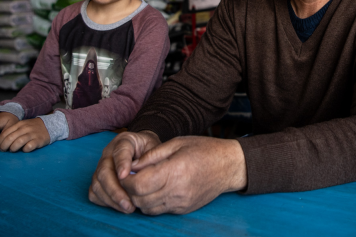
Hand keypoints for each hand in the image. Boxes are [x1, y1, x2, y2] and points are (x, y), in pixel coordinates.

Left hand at [0, 118, 50, 152]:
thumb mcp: (22, 126)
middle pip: (10, 138)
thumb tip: (2, 142)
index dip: (0, 142)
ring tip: (13, 150)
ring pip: (18, 142)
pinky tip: (24, 150)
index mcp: (19, 124)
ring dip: (13, 148)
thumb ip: (13, 131)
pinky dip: (25, 150)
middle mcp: (25, 128)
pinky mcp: (39, 140)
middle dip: (4, 146)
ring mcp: (32, 134)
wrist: (49, 125)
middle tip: (3, 150)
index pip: (5, 133)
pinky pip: (29, 146)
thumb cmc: (32, 128)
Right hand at [89, 131, 161, 213]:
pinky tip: (119, 206)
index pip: (120, 151)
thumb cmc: (150, 149)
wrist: (142, 148)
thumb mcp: (155, 148)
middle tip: (129, 204)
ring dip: (110, 199)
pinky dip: (104, 201)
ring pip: (97, 183)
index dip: (121, 163)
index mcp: (124, 141)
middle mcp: (109, 152)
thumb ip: (150, 158)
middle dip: (115, 190)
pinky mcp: (99, 178)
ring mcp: (101, 165)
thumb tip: (142, 173)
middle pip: (104, 171)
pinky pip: (94, 191)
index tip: (124, 176)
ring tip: (127, 208)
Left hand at [121, 136, 246, 214]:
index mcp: (174, 170)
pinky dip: (151, 203)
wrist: (229, 166)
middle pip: (140, 199)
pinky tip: (155, 190)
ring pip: (148, 208)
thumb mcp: (177, 143)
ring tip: (142, 184)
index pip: (139, 184)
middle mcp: (177, 190)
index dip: (127, 180)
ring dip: (139, 198)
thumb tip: (131, 165)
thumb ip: (152, 155)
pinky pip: (160, 210)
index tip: (126, 172)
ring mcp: (181, 202)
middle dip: (130, 190)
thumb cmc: (204, 150)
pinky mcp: (184, 209)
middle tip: (130, 178)